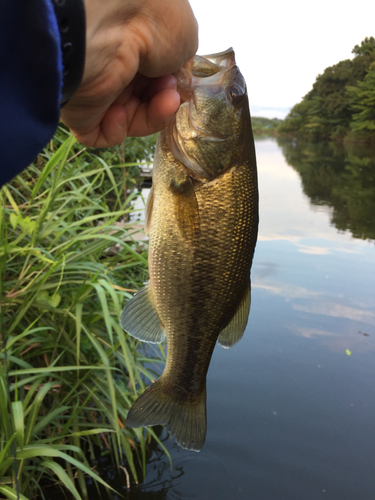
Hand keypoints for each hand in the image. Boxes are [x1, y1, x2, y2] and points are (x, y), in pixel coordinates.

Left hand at [60, 0, 197, 147]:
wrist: (110, 27)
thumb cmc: (152, 21)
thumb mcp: (185, 35)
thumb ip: (183, 63)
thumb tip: (175, 81)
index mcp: (136, 47)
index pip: (157, 79)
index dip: (173, 86)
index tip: (181, 83)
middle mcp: (116, 67)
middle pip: (147, 101)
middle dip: (165, 102)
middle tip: (172, 93)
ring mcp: (98, 90)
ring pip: (132, 120)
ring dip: (153, 117)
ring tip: (163, 102)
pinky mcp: (82, 112)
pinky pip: (102, 135)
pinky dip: (117, 130)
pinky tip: (120, 111)